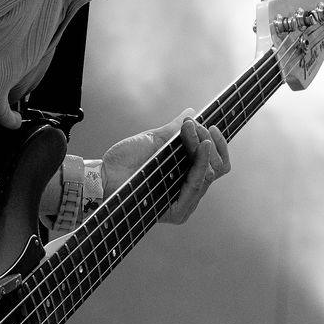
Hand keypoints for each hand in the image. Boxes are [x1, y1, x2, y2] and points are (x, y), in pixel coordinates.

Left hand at [102, 112, 230, 224]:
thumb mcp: (153, 139)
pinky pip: (197, 185)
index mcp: (186, 175)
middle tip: (197, 126)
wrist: (103, 176)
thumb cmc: (124, 160)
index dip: (219, 144)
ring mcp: (185, 201)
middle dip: (210, 140)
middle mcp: (189, 189)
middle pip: (218, 167)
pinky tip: (201, 147)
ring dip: (203, 146)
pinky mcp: (177, 211)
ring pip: (210, 173)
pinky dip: (202, 163)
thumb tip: (192, 112)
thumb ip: (174, 130)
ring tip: (193, 130)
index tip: (212, 124)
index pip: (217, 163)